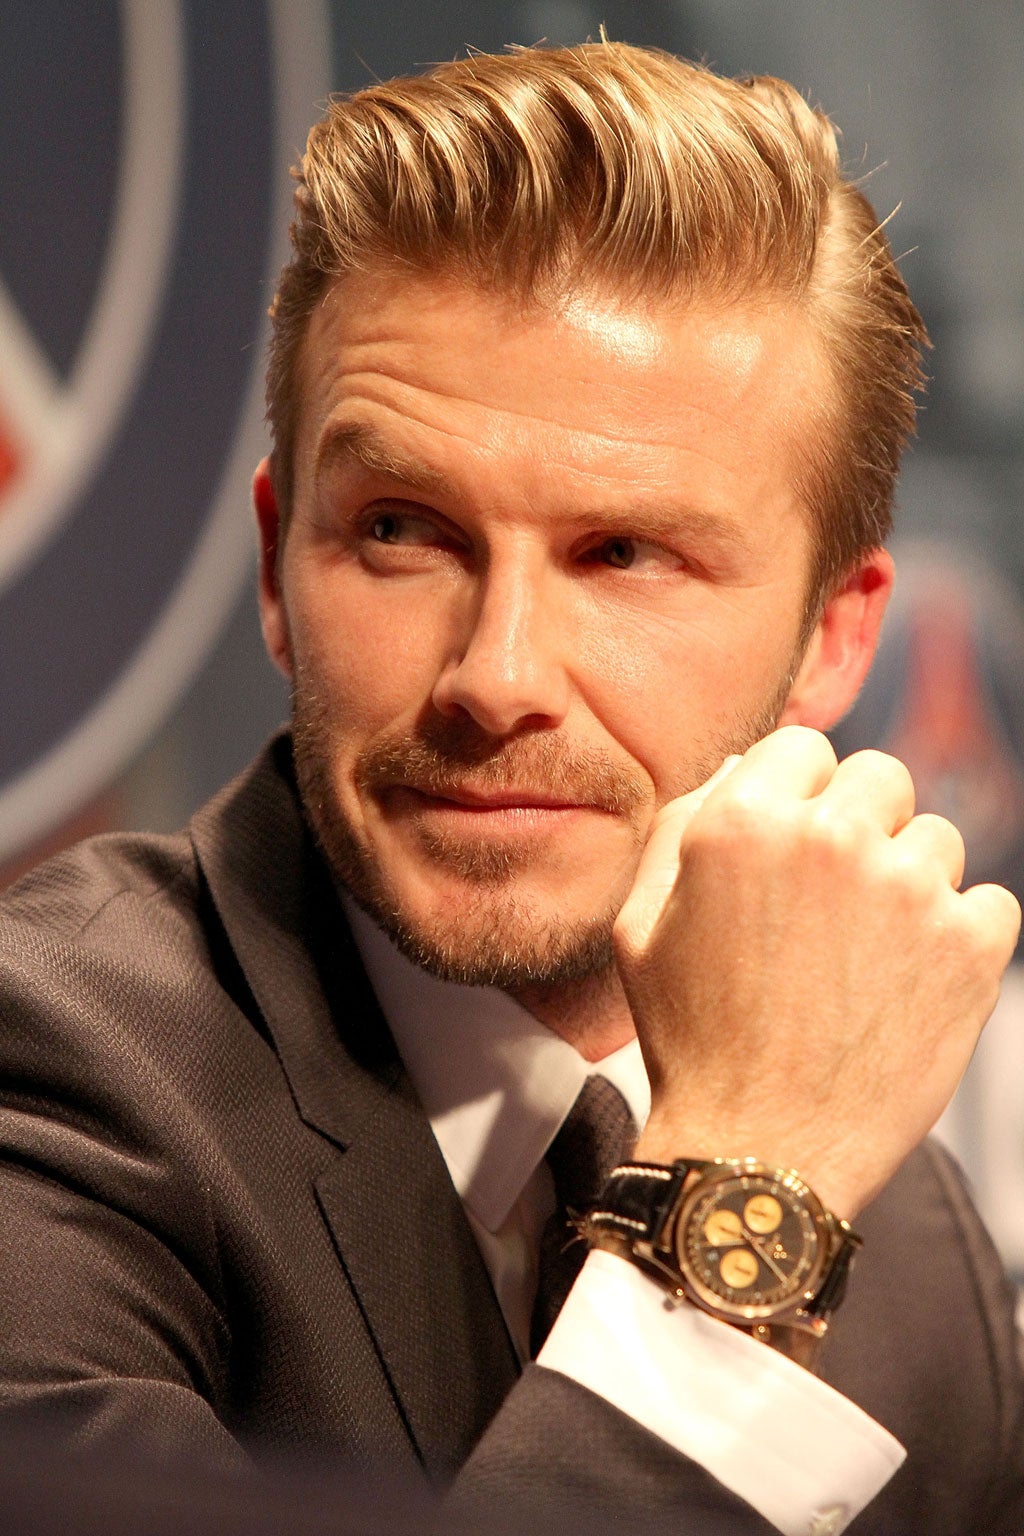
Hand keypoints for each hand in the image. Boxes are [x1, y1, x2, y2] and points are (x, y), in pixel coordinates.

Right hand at [614, 726, 1020, 1216]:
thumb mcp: (640, 926)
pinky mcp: (971, 947)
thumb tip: (740, 767)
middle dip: (860, 826)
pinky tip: (909, 984)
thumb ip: (682, 827)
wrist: (760, 1153)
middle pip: (880, 777)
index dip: (797, 795)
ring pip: (936, 839)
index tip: (795, 849)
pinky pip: (988, 902)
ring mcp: (910, 890)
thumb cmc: (693, 1039)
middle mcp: (833, 838)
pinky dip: (958, 937)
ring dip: (909, 881)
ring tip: (865, 957)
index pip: (805, 746)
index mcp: (745, 821)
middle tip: (832, 905)